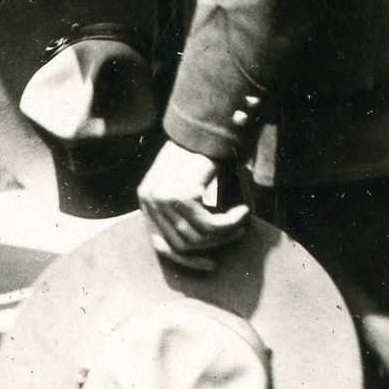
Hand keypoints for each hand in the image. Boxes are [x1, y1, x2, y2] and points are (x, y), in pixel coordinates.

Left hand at [137, 140, 252, 269]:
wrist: (206, 124)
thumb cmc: (200, 151)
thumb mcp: (184, 183)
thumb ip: (182, 211)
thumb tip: (199, 247)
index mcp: (146, 200)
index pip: (162, 246)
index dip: (188, 261)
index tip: (211, 265)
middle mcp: (149, 201)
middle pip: (182, 244)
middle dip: (214, 245)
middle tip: (237, 234)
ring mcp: (163, 198)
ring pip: (198, 237)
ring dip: (226, 233)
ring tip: (242, 222)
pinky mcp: (182, 195)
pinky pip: (210, 224)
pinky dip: (230, 223)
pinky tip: (243, 211)